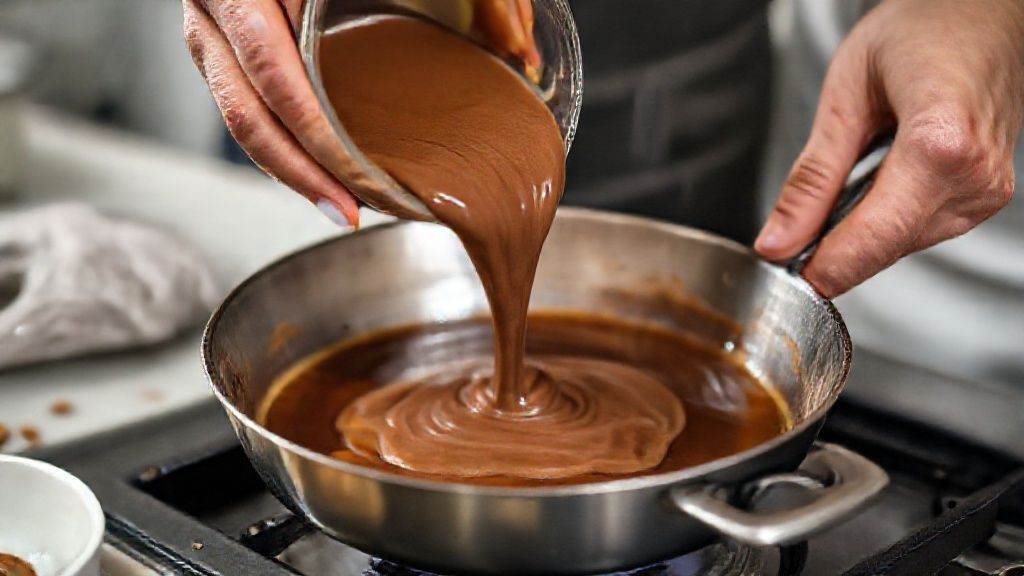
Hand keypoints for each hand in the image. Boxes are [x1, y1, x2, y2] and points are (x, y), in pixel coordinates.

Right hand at [182, 0, 358, 227]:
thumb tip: (521, 51)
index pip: (276, 74)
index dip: (314, 137)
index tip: (358, 179)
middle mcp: (216, 6)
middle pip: (247, 113)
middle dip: (300, 174)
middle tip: (351, 212)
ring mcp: (207, 29)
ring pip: (237, 118)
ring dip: (288, 170)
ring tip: (340, 206)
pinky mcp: (214, 46)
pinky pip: (240, 107)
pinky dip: (279, 147)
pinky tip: (317, 174)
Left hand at [756, 0, 1023, 296]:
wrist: (984, 11)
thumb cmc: (923, 29)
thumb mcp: (845, 97)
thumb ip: (811, 178)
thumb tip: (778, 242)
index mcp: (942, 144)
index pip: (873, 236)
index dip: (823, 266)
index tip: (784, 275)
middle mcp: (975, 175)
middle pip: (885, 248)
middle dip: (833, 252)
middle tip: (791, 233)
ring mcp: (988, 190)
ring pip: (901, 247)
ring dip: (860, 234)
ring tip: (844, 186)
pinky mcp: (987, 195)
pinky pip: (920, 230)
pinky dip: (885, 221)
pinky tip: (876, 184)